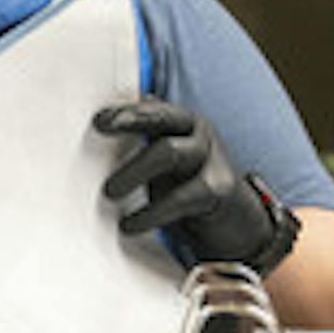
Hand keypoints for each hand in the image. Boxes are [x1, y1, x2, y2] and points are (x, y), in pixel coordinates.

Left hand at [93, 99, 295, 267]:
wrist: (235, 223)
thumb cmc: (186, 188)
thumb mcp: (162, 164)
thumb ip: (140, 144)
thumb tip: (98, 130)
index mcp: (180, 122)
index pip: (152, 107)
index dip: (126, 109)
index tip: (98, 119)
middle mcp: (197, 133)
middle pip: (162, 118)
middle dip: (131, 119)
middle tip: (101, 129)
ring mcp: (210, 158)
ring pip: (169, 152)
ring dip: (134, 170)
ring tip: (109, 192)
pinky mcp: (218, 189)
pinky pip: (181, 196)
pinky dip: (152, 212)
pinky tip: (129, 225)